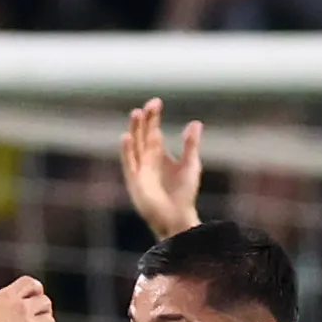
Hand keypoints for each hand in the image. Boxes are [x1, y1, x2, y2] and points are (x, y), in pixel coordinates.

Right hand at [120, 99, 204, 238]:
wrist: (177, 218)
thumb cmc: (184, 194)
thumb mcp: (191, 165)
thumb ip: (191, 145)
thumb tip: (195, 123)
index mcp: (159, 154)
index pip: (153, 130)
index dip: (153, 117)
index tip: (156, 102)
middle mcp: (147, 159)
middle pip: (142, 135)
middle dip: (144, 120)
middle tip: (147, 106)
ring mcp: (140, 170)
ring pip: (135, 145)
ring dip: (134, 130)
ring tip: (136, 114)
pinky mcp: (135, 182)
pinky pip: (129, 163)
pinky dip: (127, 151)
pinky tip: (126, 137)